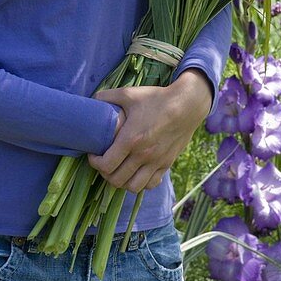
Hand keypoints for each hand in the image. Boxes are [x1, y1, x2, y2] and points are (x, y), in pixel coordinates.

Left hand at [88, 70, 212, 193]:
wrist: (187, 105)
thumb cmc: (157, 98)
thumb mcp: (129, 94)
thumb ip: (107, 97)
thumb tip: (92, 100)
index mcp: (131, 140)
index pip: (106, 165)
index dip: (94, 163)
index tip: (93, 155)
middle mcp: (143, 155)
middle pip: (116, 180)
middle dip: (105, 173)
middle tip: (104, 163)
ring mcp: (156, 162)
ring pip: (133, 187)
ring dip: (122, 182)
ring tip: (119, 171)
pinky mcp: (167, 164)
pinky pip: (151, 184)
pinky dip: (141, 183)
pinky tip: (137, 173)